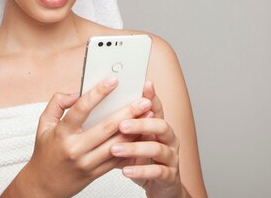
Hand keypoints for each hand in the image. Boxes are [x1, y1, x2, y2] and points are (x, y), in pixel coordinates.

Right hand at [11, 77, 153, 197]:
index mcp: (63, 133)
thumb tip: (77, 93)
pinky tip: (142, 135)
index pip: (82, 109)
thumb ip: (58, 103)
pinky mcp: (96, 173)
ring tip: (148, 115)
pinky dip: (131, 146)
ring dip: (135, 129)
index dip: (99, 92)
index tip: (113, 80)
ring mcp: (87, 163)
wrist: (43, 186)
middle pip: (107, 127)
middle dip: (128, 112)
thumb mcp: (44, 124)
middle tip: (143, 100)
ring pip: (117, 144)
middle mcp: (76, 149)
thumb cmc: (45, 152)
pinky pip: (117, 159)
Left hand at [110, 81, 186, 197]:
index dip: (152, 96)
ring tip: (115, 149)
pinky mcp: (169, 175)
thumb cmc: (143, 160)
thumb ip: (123, 126)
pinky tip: (126, 170)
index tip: (144, 85)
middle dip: (140, 123)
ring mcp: (171, 156)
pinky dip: (141, 170)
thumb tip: (100, 110)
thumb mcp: (134, 140)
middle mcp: (168, 138)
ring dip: (136, 148)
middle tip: (121, 124)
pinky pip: (158, 171)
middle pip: (160, 125)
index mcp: (159, 126)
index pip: (157, 107)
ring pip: (158, 148)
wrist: (160, 186)